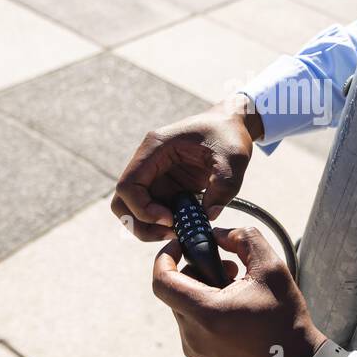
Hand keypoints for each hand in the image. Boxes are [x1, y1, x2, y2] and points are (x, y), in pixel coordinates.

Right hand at [111, 96, 264, 240]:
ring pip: (132, 210)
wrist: (233, 125)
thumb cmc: (229, 135)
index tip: (170, 219)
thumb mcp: (233, 158)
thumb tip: (208, 216)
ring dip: (148, 227)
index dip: (142, 209)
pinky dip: (162, 225)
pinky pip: (152, 211)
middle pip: (122, 201)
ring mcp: (155, 175)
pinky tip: (185, 226)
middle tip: (170, 231)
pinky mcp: (165, 187)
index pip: (128, 185)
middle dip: (140, 223)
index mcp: (156, 148)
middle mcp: (148, 162)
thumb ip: (224, 187)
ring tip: (178, 232)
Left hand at [152, 226, 326, 356]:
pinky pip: (192, 324)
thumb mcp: (271, 267)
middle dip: (198, 271)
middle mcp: (193, 335)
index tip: (181, 244)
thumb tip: (218, 234)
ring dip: (203, 290)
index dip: (165, 256)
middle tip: (230, 268)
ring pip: (184, 306)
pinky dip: (206, 309)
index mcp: (206, 313)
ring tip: (237, 289)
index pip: (161, 281)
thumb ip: (243, 239)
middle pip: (176, 290)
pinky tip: (235, 309)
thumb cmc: (285, 318)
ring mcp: (195, 349)